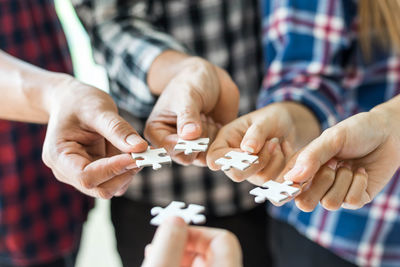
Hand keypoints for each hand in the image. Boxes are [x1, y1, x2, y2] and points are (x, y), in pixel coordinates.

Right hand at [42, 76, 147, 197]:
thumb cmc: (79, 102)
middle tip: (145, 154)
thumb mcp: (98, 109)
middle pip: (99, 187)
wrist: (71, 101)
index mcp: (59, 156)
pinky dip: (129, 170)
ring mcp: (81, 175)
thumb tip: (141, 148)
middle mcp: (67, 171)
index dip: (112, 170)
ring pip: (110, 187)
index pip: (85, 176)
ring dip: (128, 173)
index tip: (135, 157)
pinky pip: (115, 180)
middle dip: (124, 173)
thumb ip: (118, 129)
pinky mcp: (96, 173)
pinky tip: (136, 153)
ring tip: (140, 150)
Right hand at [141, 217, 241, 266]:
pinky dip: (177, 265)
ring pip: (201, 263)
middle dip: (182, 243)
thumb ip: (169, 246)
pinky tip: (159, 266)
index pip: (223, 239)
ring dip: (177, 255)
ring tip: (154, 258)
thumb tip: (176, 220)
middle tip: (158, 248)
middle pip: (211, 251)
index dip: (195, 231)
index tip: (172, 235)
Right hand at [144, 56, 238, 166]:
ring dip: (210, 139)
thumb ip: (187, 115)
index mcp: (158, 131)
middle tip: (204, 121)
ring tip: (208, 117)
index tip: (195, 132)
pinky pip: (217, 152)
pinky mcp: (209, 144)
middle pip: (186, 157)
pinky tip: (217, 122)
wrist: (211, 78)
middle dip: (199, 142)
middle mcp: (174, 142)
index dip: (182, 144)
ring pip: (203, 157)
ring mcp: (193, 145)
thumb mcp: (186, 95)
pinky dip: (221, 140)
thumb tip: (189, 136)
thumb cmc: (191, 81)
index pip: (167, 148)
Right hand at [207, 102, 319, 184]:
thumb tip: (248, 149)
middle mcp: (233, 158)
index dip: (229, 159)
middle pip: (236, 174)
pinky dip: (282, 164)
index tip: (248, 149)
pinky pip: (273, 179)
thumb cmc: (272, 118)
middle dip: (258, 161)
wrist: (289, 125)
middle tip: (272, 142)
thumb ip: (256, 133)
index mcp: (225, 140)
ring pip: (259, 178)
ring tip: (277, 142)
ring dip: (274, 160)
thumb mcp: (265, 119)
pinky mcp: (262, 176)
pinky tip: (282, 150)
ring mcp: (248, 170)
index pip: (214, 158)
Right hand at [284, 108, 399, 210]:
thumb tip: (292, 178)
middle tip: (332, 164)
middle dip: (320, 183)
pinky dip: (358, 183)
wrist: (388, 134)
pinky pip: (351, 201)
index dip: (285, 190)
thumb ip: (311, 156)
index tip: (298, 181)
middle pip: (304, 202)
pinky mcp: (355, 199)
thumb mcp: (331, 138)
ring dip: (342, 180)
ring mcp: (336, 192)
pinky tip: (361, 172)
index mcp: (302, 168)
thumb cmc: (356, 131)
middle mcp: (316, 183)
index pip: (284, 188)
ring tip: (349, 165)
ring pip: (329, 203)